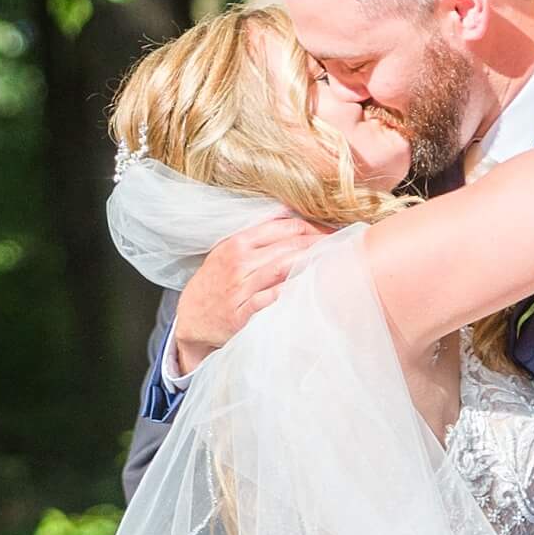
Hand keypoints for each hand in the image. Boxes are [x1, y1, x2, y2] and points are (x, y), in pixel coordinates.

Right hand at [171, 215, 327, 374]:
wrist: (191, 317)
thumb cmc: (215, 283)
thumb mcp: (228, 251)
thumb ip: (257, 236)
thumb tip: (291, 216)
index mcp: (238, 242)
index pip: (285, 226)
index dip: (313, 228)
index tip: (331, 234)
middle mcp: (239, 262)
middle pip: (289, 246)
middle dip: (319, 245)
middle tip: (342, 247)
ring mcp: (240, 288)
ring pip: (283, 269)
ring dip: (311, 264)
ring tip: (334, 263)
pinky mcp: (242, 314)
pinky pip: (272, 299)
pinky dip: (292, 292)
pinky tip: (311, 288)